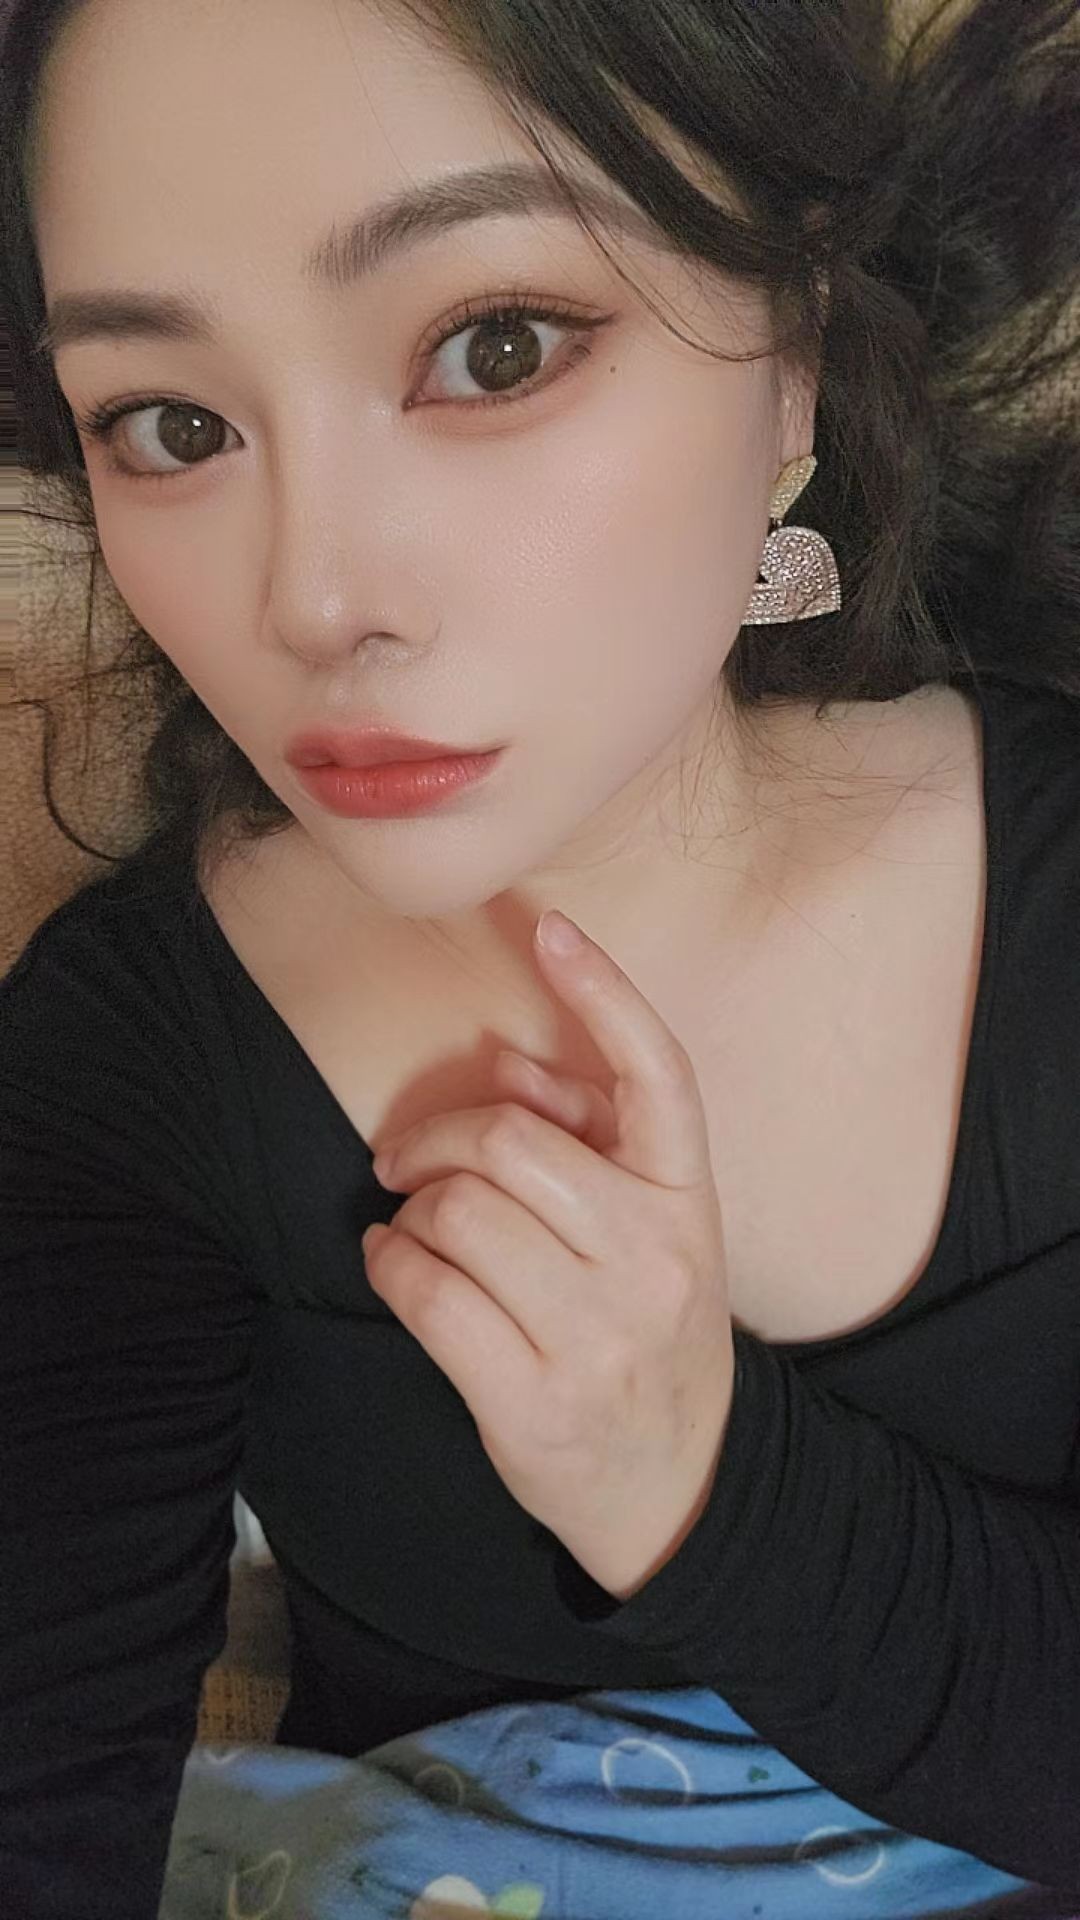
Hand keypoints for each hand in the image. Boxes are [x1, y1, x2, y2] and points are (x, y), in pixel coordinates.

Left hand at [362, 909, 734, 1601]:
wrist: (677, 1480)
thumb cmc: (645, 1326)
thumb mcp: (649, 1226)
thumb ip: (588, 1137)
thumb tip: (504, 1063)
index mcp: (688, 1198)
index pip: (657, 1074)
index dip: (604, 989)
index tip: (549, 926)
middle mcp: (655, 1257)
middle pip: (508, 1142)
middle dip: (434, 1137)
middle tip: (405, 1159)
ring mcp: (598, 1334)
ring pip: (456, 1215)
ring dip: (410, 1212)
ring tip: (416, 1230)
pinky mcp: (532, 1398)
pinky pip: (424, 1292)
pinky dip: (387, 1264)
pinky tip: (394, 1265)